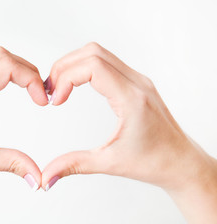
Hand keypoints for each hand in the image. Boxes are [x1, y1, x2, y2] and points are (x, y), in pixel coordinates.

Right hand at [42, 42, 216, 222]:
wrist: (181, 162)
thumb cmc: (154, 162)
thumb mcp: (110, 163)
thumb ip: (74, 165)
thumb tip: (47, 176)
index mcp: (132, 99)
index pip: (93, 66)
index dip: (66, 77)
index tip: (56, 100)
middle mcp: (137, 83)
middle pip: (92, 52)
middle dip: (65, 67)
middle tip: (51, 90)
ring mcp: (138, 80)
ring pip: (99, 53)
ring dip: (74, 65)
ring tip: (60, 88)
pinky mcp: (136, 83)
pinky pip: (107, 63)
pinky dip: (86, 69)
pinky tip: (76, 86)